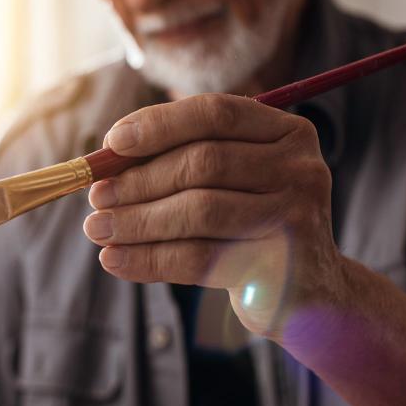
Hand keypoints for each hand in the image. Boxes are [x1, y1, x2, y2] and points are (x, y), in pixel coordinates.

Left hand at [83, 93, 344, 339]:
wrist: (309, 292)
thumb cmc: (251, 224)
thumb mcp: (229, 182)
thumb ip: (181, 160)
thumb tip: (105, 159)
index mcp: (288, 133)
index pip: (216, 113)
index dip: (159, 124)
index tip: (111, 142)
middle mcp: (301, 169)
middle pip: (204, 162)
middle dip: (140, 180)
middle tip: (96, 197)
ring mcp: (296, 219)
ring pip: (199, 211)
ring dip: (137, 221)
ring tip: (97, 229)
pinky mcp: (280, 268)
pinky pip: (201, 259)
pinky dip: (149, 260)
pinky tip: (115, 261)